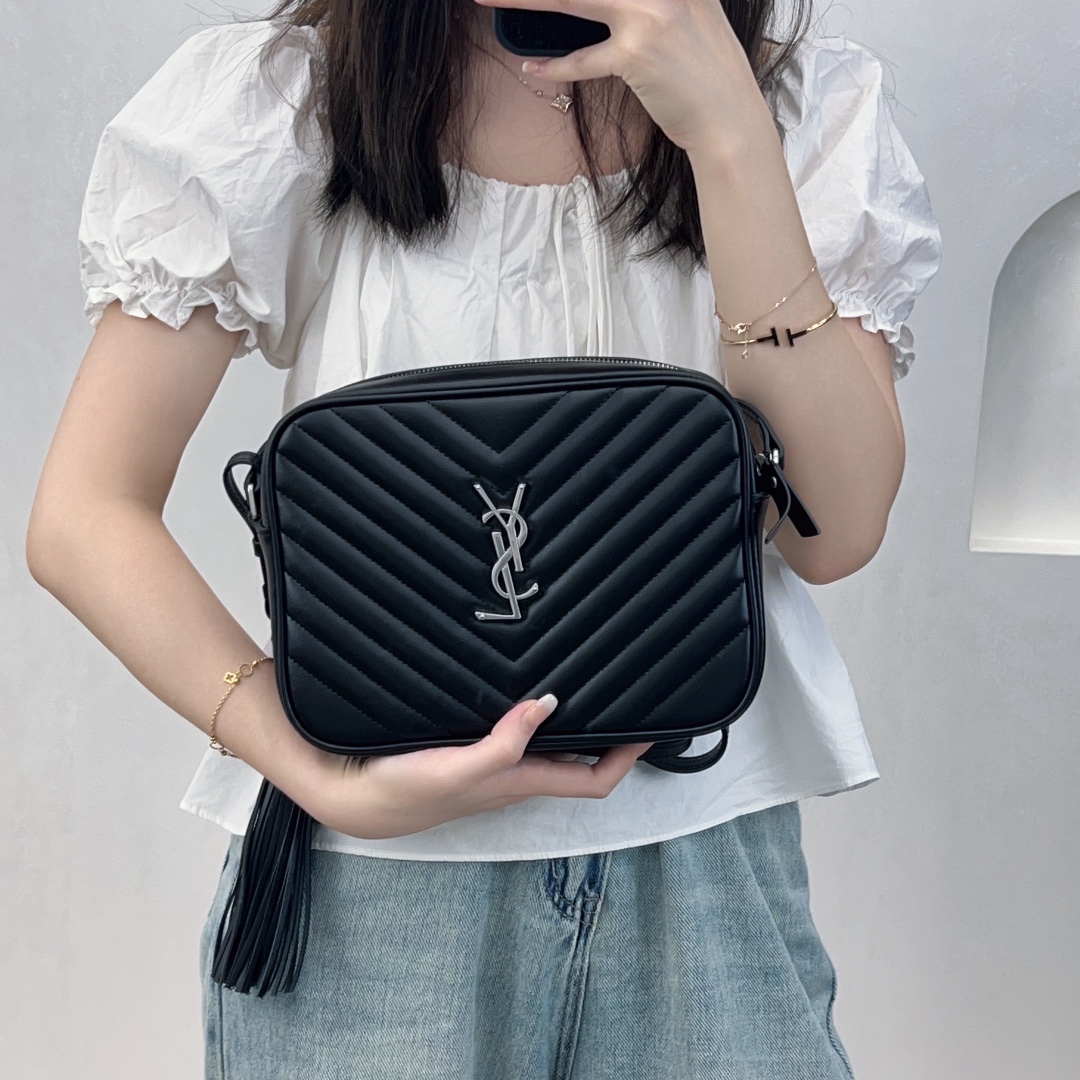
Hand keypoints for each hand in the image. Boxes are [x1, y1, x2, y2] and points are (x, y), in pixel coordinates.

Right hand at [308, 695, 654, 839]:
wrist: (352, 797)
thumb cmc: (404, 792)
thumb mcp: (459, 771)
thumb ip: (503, 746)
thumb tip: (547, 706)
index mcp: (520, 783)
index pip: (592, 781)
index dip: (627, 758)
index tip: (653, 727)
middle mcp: (514, 776)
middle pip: (577, 762)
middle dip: (607, 735)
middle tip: (627, 693)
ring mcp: (492, 765)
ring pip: (548, 747)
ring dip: (572, 724)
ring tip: (589, 684)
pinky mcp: (468, 752)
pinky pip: (515, 734)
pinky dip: (531, 715)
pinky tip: (524, 689)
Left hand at [472, 0, 771, 156]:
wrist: (728, 117)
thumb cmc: (704, 73)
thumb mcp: (689, 14)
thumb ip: (653, 0)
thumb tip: (602, 3)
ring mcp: (649, 15)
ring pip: (572, 0)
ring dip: (525, 2)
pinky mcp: (636, 54)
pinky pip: (581, 58)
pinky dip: (552, 65)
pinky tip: (528, 66)